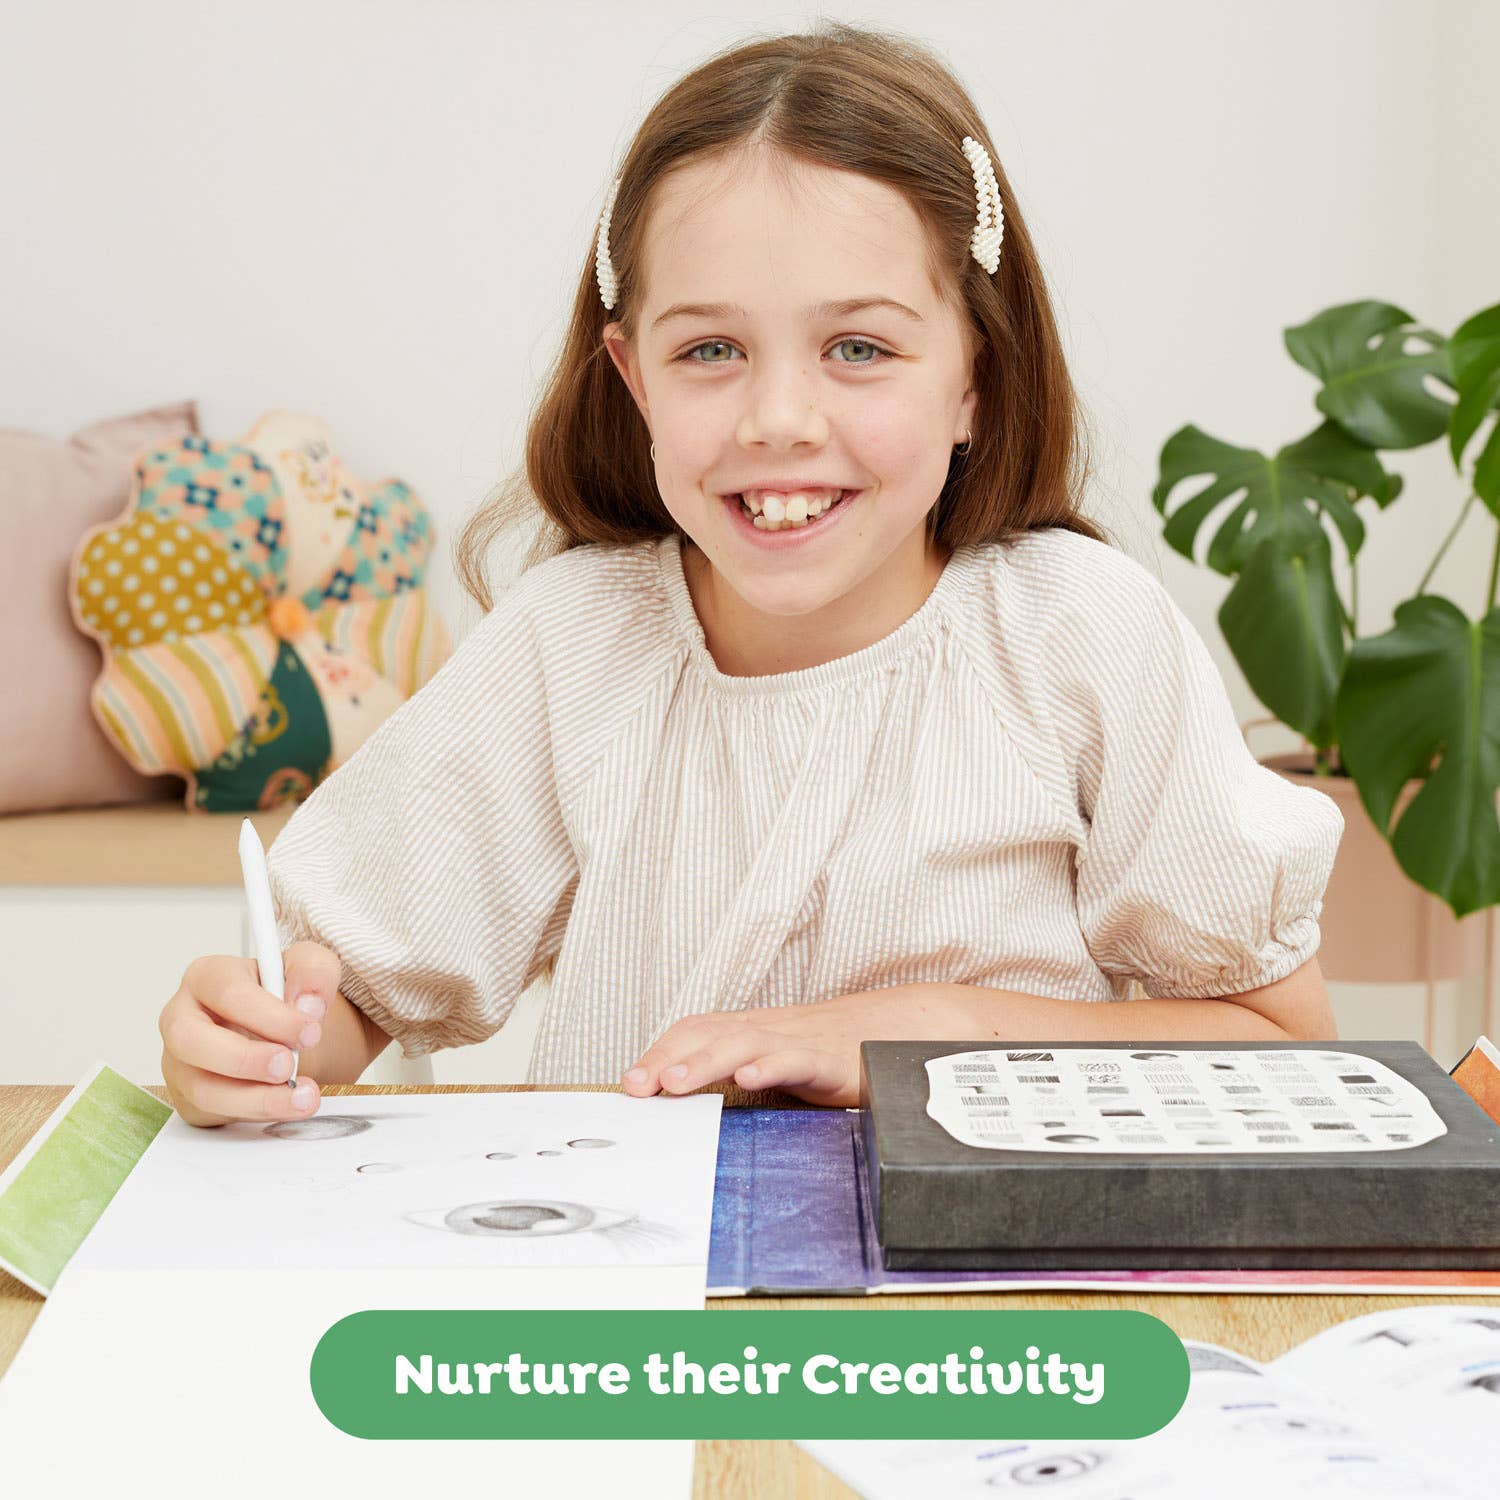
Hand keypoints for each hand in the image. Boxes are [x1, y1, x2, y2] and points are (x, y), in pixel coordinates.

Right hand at [159, 940, 342, 1126]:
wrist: (287, 1032)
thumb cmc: (285, 996)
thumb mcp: (310, 967)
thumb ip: (313, 973)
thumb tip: (308, 1005)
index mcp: (207, 977)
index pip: (228, 993)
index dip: (270, 1016)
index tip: (309, 1032)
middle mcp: (183, 1018)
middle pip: (192, 1041)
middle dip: (244, 1058)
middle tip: (288, 1067)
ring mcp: (181, 1062)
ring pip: (203, 1088)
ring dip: (257, 1099)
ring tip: (301, 1097)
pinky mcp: (191, 1098)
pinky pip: (214, 1113)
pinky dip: (254, 1114)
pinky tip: (285, 1105)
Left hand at [620, 985, 949, 1107]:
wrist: (890, 1033)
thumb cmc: (826, 1055)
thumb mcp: (772, 1066)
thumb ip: (735, 1082)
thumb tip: (681, 1111)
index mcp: (749, 1031)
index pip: (694, 1031)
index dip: (660, 1052)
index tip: (631, 1084)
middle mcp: (766, 1030)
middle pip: (708, 1033)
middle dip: (668, 1059)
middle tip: (638, 1087)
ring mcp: (796, 1041)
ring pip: (743, 1042)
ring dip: (705, 1061)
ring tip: (675, 1083)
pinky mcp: (827, 1059)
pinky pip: (795, 1058)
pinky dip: (770, 1065)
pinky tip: (750, 1077)